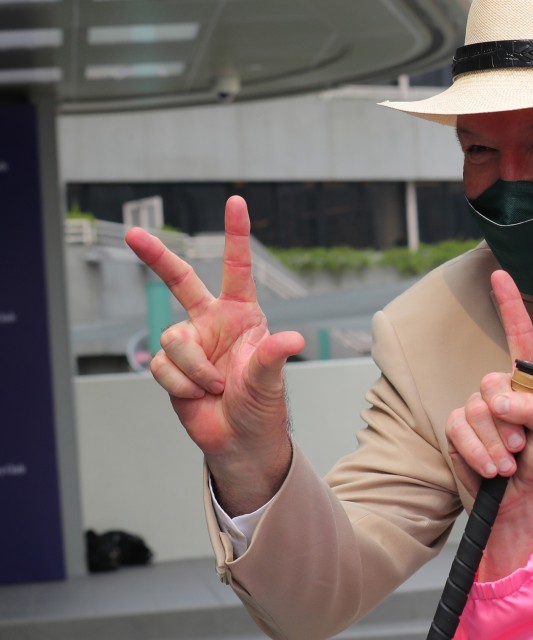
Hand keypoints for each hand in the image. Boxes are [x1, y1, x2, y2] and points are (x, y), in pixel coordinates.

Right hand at [125, 196, 304, 514]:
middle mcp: (212, 323)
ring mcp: (189, 344)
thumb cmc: (262, 406)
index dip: (236, 234)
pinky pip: (160, 365)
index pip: (238, 268)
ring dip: (195, 370)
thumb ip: (273, 356)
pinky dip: (181, 384)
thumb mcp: (270, 380)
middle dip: (155, 256)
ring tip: (216, 387)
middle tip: (132, 233)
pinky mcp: (168, 367)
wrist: (239, 439)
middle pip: (178, 281)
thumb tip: (294, 339)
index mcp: (243, 315)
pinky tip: (198, 395)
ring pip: (172, 340)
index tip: (236, 200)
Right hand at [445, 270, 532, 579]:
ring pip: (475, 409)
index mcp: (531, 388)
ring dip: (496, 443)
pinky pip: (458, 429)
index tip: (500, 274)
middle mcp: (501, 394)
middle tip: (522, 447)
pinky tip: (490, 470)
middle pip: (492, 382)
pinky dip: (477, 452)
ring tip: (509, 464)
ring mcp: (477, 414)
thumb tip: (499, 397)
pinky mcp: (456, 435)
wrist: (519, 512)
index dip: (510, 306)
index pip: (520, 339)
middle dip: (510, 419)